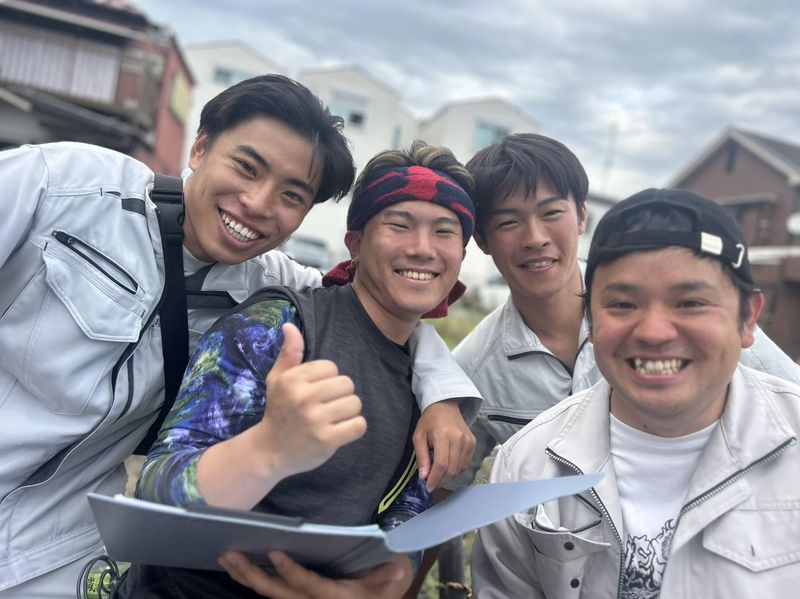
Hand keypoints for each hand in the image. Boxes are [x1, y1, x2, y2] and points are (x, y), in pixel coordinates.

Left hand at [219, 550, 412, 598]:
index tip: (275, 553)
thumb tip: (397, 569)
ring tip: (226, 559)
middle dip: (253, 576)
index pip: (308, 586)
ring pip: (270, 595)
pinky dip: (253, 581)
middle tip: (231, 555)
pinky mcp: (296, 598)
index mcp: (334, 598)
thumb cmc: (380, 590)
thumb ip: (388, 577)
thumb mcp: (387, 583)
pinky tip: (238, 569)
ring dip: (246, 578)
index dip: (291, 573)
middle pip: (278, 594)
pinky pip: (272, 593)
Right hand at [255, 323, 366, 478]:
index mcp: (293, 380)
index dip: (328, 379)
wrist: (269, 451)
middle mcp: (303, 397)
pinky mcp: (327, 440)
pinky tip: (340, 431)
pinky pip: (359, 425)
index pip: (332, 367)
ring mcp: (315, 420)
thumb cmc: (278, 411)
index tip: (315, 392)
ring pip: (355, 403)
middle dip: (340, 395)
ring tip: (333, 418)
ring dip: (348, 412)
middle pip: (347, 384)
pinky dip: (354, 428)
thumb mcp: (277, 380)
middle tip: (326, 407)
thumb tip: (290, 326)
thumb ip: (289, 354)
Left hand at [413, 399, 475, 490]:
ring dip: (448, 475)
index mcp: (443, 435)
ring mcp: (468, 441)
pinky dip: (456, 468)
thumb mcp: (418, 437)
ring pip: (459, 469)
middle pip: (452, 469)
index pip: (441, 464)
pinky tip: (448, 463)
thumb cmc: (429, 422)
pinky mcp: (473, 443)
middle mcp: (458, 438)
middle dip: (441, 480)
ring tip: (439, 471)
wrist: (445, 407)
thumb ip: (421, 457)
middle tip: (432, 483)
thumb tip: (424, 477)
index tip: (428, 487)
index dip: (435, 479)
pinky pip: (465, 463)